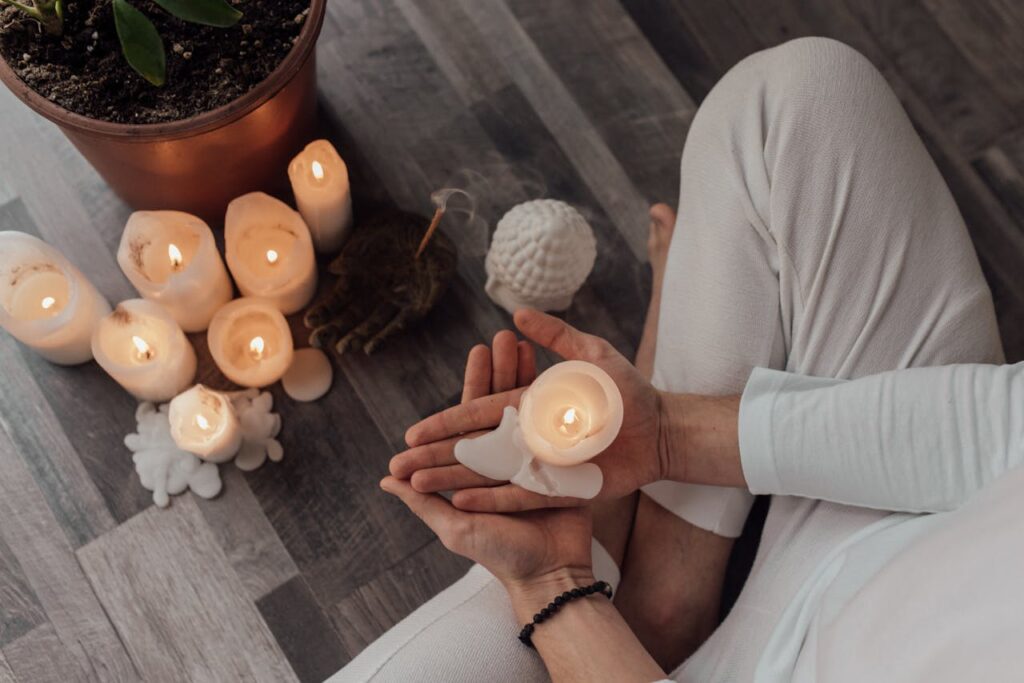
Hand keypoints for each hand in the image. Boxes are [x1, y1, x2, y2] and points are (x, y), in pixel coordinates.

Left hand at [381, 328, 593, 590]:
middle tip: (501, 337)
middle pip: (501, 405)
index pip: (470, 419)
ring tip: (528, 343)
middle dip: (501, 371)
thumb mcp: (456, 529)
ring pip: (528, 410)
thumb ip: (424, 502)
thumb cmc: (499, 555)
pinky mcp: (561, 466)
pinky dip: (556, 402)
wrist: (552, 574)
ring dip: (526, 376)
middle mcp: (504, 458)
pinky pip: (556, 429)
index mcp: (477, 468)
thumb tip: (385, 480)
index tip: (477, 352)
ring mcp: (534, 459)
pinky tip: (559, 376)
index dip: (474, 384)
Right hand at [390, 310, 665, 511]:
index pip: (478, 414)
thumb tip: (514, 315)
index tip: (412, 432)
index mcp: (528, 407)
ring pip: (488, 474)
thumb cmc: (627, 392)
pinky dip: (491, 499)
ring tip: (414, 482)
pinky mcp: (560, 486)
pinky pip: (520, 495)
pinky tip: (458, 500)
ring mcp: (542, 464)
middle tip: (398, 461)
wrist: (662, 428)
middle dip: (435, 455)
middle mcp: (528, 437)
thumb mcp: (591, 355)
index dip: (445, 423)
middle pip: (473, 448)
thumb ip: (555, 335)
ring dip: (451, 478)